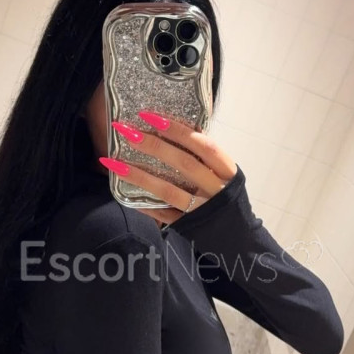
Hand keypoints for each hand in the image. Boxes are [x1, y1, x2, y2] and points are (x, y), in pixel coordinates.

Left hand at [99, 111, 237, 226]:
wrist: (240, 238)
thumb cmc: (227, 198)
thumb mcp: (224, 175)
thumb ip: (204, 158)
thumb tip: (172, 129)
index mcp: (227, 171)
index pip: (203, 146)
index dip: (178, 130)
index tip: (150, 116)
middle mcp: (216, 189)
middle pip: (184, 164)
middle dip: (153, 146)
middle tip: (125, 131)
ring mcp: (201, 210)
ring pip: (168, 190)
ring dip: (138, 176)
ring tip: (113, 162)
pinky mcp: (189, 227)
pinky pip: (163, 215)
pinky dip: (144, 204)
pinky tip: (122, 195)